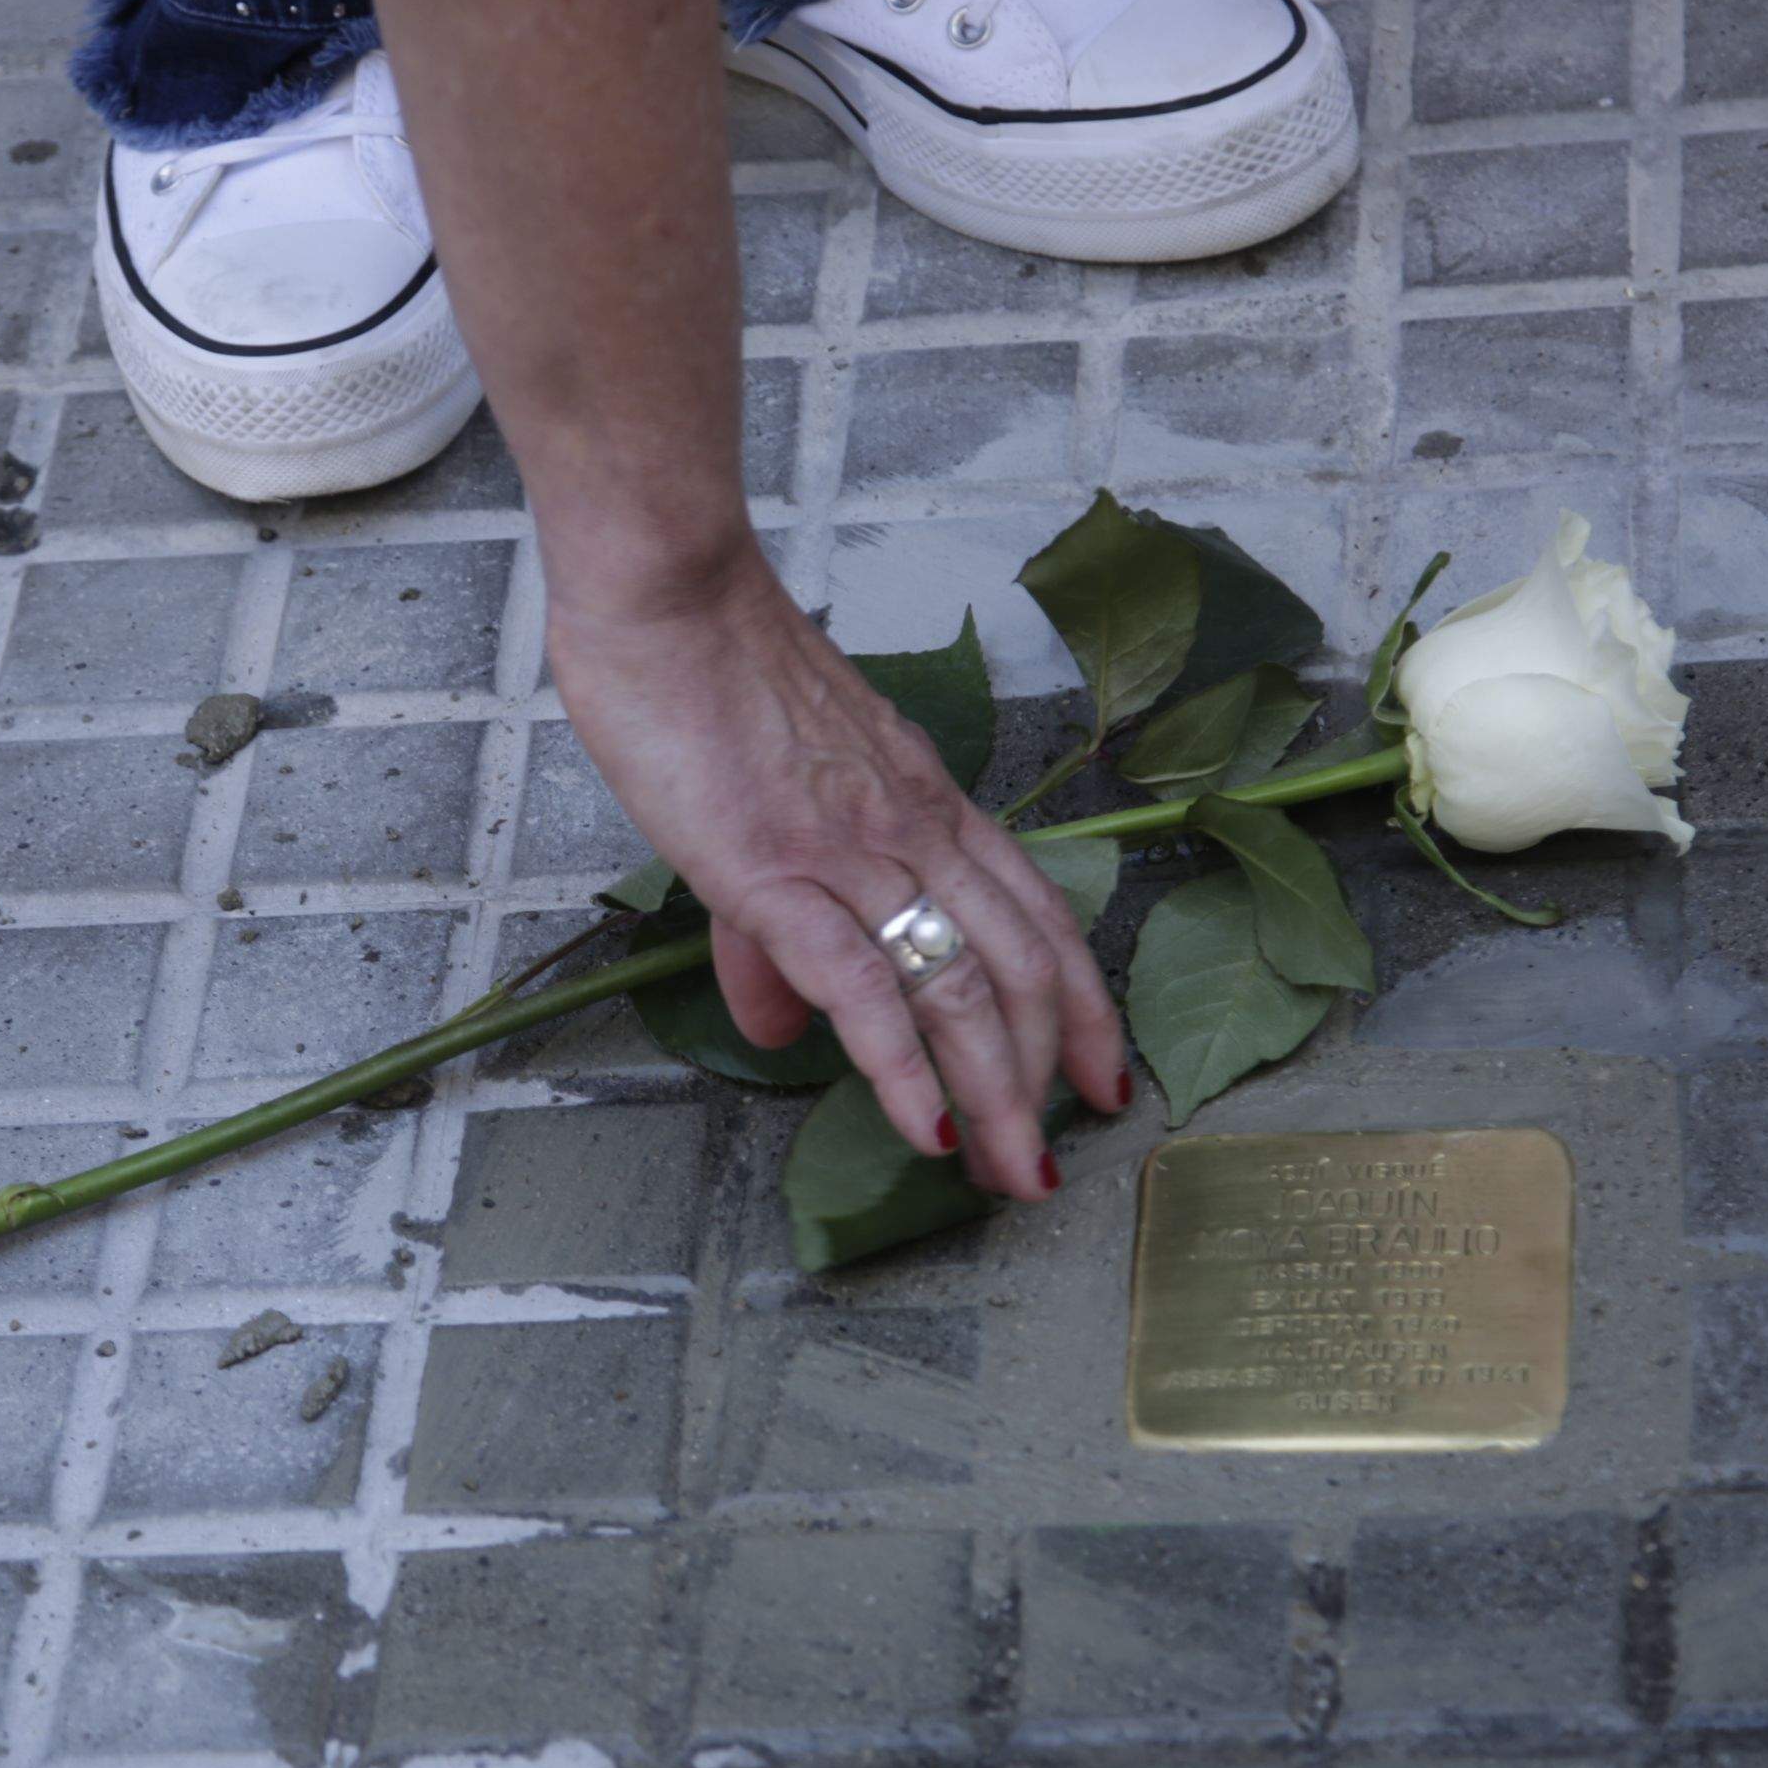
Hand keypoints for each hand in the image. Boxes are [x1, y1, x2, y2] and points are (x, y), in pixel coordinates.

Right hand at [550, 565, 1133, 1196]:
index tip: (1102, 1078)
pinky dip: (903, 1068)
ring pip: (962, 986)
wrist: (665, 592)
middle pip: (1021, 967)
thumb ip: (776, 928)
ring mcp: (853, 850)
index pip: (1035, 915)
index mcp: (923, 802)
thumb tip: (784, 1025)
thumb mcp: (768, 799)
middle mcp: (913, 828)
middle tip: (1051, 1165)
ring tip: (1008, 1175)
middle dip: (1049, 1079)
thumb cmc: (705, 673)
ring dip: (997, 1094)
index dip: (1080, 1006)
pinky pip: (864, 984)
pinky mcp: (780, 871)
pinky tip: (924, 1129)